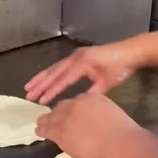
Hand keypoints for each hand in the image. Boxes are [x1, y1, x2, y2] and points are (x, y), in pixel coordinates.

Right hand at [25, 42, 141, 105]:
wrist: (130, 52)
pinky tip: (43, 79)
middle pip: (54, 72)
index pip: (63, 80)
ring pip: (54, 68)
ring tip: (28, 86)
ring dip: (41, 77)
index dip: (51, 91)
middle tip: (28, 95)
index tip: (41, 101)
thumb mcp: (107, 84)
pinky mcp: (77, 56)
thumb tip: (76, 105)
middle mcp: (75, 58)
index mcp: (82, 64)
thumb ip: (91, 94)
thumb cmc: (120, 68)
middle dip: (40, 84)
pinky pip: (59, 65)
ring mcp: (75, 55)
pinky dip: (49, 73)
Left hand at [36, 94, 141, 157]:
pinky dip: (43, 130)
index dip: (72, 109)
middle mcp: (77, 104)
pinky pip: (48, 130)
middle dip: (56, 112)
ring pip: (53, 117)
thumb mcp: (114, 116)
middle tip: (52, 118)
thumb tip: (98, 123)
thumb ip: (102, 115)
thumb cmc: (124, 135)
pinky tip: (38, 131)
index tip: (71, 114)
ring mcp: (68, 117)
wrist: (119, 143)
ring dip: (46, 120)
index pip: (77, 101)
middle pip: (62, 107)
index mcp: (93, 98)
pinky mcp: (61, 132)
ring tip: (40, 124)